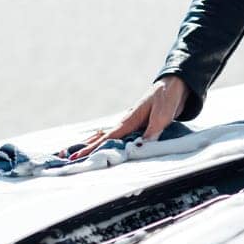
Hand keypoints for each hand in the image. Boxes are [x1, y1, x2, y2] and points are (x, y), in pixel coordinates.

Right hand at [67, 76, 189, 159]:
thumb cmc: (168, 98)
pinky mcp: (137, 123)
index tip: (77, 156)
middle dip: (86, 147)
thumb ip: (152, 132)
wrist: (174, 85)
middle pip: (102, 138)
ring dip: (93, 144)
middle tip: (68, 158)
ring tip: (77, 152)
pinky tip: (100, 142)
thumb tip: (139, 148)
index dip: (93, 148)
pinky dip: (106, 140)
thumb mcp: (163, 116)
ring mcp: (130, 122)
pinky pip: (118, 135)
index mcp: (129, 120)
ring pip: (108, 136)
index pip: (108, 137)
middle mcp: (126, 121)